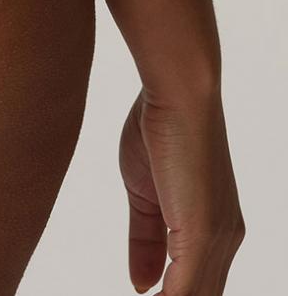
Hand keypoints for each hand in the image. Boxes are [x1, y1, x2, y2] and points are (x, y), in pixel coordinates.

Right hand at [119, 85, 243, 293]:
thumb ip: (145, 241)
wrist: (177, 92)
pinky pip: (184, 291)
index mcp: (215, 230)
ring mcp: (218, 239)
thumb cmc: (160, 128)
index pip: (198, 286)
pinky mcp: (202, 234)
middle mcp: (226, 240)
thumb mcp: (143, 194)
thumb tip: (141, 285)